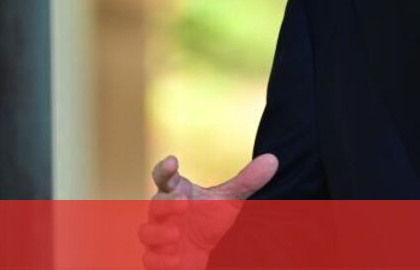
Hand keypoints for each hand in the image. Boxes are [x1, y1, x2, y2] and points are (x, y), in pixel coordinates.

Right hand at [140, 154, 278, 269]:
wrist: (199, 251)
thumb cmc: (207, 219)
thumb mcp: (228, 201)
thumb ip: (246, 182)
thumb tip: (273, 160)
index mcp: (176, 192)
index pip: (164, 176)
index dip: (165, 168)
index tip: (173, 161)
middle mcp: (163, 212)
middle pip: (155, 204)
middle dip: (166, 204)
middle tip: (184, 203)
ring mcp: (158, 235)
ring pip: (146, 232)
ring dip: (158, 233)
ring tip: (175, 234)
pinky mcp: (158, 257)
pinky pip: (150, 259)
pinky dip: (160, 260)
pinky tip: (176, 260)